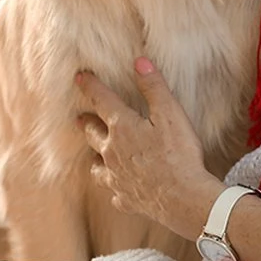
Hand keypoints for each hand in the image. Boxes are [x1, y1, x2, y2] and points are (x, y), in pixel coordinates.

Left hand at [76, 58, 221, 239]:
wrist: (182, 197)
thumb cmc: (178, 152)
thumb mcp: (170, 113)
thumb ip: (153, 87)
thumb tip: (139, 62)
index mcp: (122, 127)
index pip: (102, 101)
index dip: (91, 86)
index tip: (80, 77)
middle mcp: (111, 152)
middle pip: (93, 134)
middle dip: (86, 123)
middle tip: (79, 118)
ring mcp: (116, 178)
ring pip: (97, 165)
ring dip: (95, 156)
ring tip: (94, 154)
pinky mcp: (125, 198)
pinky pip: (114, 191)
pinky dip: (115, 186)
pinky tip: (119, 188)